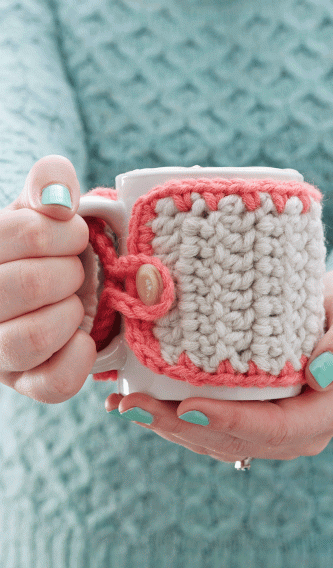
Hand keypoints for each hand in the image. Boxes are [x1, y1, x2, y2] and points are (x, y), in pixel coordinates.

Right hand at [0, 155, 96, 402]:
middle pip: (27, 285)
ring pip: (28, 340)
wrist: (49, 282)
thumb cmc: (44, 244)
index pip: (14, 235)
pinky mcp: (24, 381)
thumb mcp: (41, 205)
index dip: (60, 231)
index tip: (75, 233)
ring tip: (75, 303)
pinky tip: (83, 337)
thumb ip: (48, 183)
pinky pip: (52, 384)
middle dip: (69, 271)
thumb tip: (57, 198)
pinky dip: (77, 359)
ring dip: (69, 313)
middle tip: (75, 269)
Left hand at [106, 269, 332, 461]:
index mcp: (323, 414)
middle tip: (132, 405)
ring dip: (167, 426)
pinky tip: (138, 400)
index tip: (185, 406)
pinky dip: (173, 416)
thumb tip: (319, 374)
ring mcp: (272, 427)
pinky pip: (211, 425)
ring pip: (214, 439)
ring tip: (124, 405)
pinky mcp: (252, 414)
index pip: (271, 428)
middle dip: (179, 427)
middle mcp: (297, 431)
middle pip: (232, 440)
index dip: (227, 421)